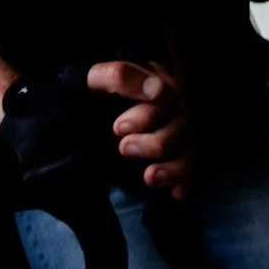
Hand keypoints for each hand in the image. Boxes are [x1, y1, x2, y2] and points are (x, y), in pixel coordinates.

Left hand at [89, 60, 190, 198]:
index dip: (147, 117)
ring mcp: (176, 135)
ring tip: (150, 177)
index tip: (119, 128)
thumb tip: (155, 89)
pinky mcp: (172, 158)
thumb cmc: (91, 93)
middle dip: (152, 144)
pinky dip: (183, 183)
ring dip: (172, 169)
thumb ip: (121, 76)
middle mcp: (173, 109)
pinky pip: (188, 173)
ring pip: (186, 154)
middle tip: (123, 148)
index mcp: (157, 85)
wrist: (80, 116)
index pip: (166, 100)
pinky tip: (175, 192)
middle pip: (178, 129)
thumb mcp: (97, 78)